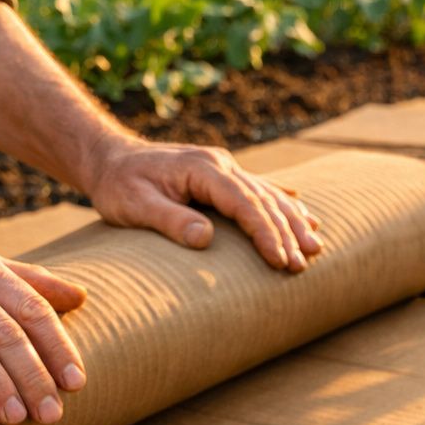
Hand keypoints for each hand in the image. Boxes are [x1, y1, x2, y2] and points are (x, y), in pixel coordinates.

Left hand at [82, 137, 321, 270]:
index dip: (264, 233)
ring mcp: (223, 168)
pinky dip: (285, 204)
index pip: (244, 203)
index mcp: (202, 169)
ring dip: (293, 221)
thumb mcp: (133, 205)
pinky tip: (304, 213)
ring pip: (269, 195)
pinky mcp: (222, 177)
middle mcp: (220, 165)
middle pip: (264, 200)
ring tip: (316, 246)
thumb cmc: (118, 185)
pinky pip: (262, 190)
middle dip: (287, 233)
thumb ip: (169, 219)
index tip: (279, 260)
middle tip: (303, 265)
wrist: (109, 159)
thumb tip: (205, 239)